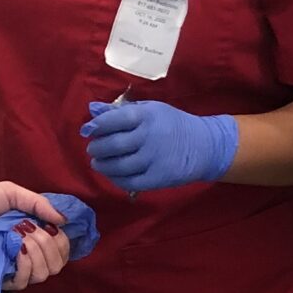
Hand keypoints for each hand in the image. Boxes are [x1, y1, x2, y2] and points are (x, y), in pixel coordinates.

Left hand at [0, 188, 99, 292]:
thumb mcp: (11, 193)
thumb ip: (39, 203)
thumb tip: (64, 220)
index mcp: (31, 234)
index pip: (61, 248)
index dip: (63, 241)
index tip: (53, 227)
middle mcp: (26, 253)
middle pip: (56, 263)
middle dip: (50, 245)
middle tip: (30, 230)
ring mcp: (12, 267)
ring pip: (43, 274)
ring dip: (37, 253)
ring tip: (19, 239)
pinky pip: (23, 281)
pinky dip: (24, 265)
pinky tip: (15, 251)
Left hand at [79, 98, 239, 193]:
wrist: (204, 145)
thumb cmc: (170, 124)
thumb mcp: (149, 110)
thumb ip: (119, 110)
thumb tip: (92, 109)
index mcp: (147, 115)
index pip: (114, 119)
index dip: (96, 126)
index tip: (88, 131)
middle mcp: (150, 136)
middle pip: (113, 145)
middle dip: (97, 148)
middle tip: (93, 149)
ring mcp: (154, 159)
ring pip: (118, 166)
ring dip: (102, 165)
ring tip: (98, 162)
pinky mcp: (158, 178)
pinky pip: (128, 182)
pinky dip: (115, 179)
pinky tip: (112, 174)